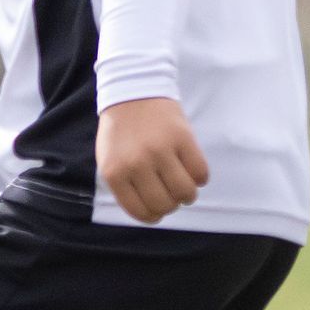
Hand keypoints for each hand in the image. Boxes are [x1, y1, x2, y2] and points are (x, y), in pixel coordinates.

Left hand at [96, 97, 209, 223]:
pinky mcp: (183, 138)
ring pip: (185, 192)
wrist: (133, 93)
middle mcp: (136, 164)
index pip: (140, 211)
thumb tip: (149, 211)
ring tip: (184, 186)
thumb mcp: (109, 160)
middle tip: (172, 196)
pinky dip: (200, 178)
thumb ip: (123, 186)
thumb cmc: (121, 132)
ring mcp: (161, 150)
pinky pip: (200, 173)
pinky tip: (192, 171)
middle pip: (165, 204)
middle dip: (171, 205)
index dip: (153, 216)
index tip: (158, 212)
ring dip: (188, 195)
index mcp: (115, 172)